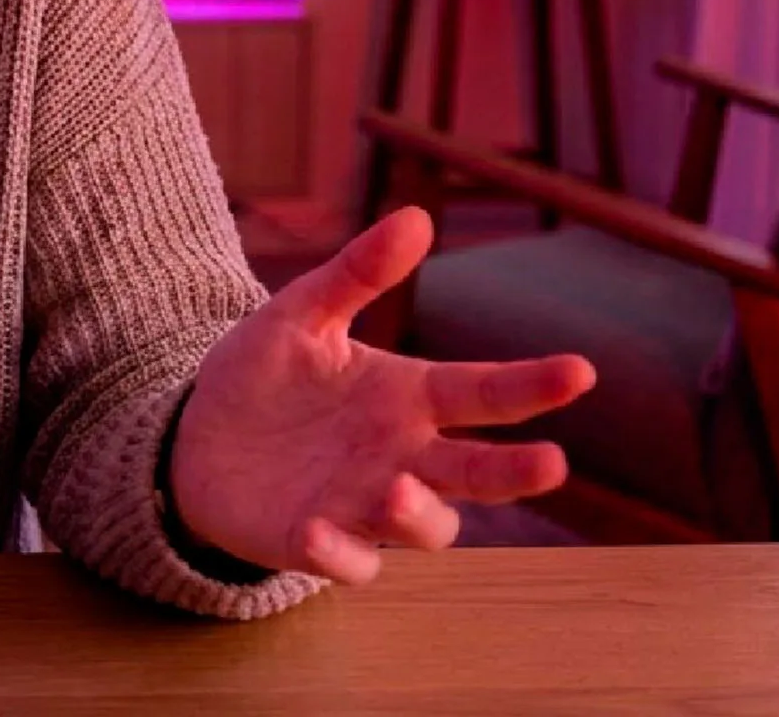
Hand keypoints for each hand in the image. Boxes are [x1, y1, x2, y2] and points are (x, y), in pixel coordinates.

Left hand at [166, 206, 594, 582]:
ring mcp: (365, 506)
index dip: (532, 384)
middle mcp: (403, 457)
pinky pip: (346, 562)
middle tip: (553, 462)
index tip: (580, 370)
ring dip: (418, 514)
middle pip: (477, 473)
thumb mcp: (302, 315)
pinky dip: (339, 552)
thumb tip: (416, 216)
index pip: (483, 392)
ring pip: (425, 526)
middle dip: (515, 471)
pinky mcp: (318, 544)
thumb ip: (357, 273)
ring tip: (394, 489)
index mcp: (408, 397)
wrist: (197, 439)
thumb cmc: (265, 377)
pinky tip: (318, 531)